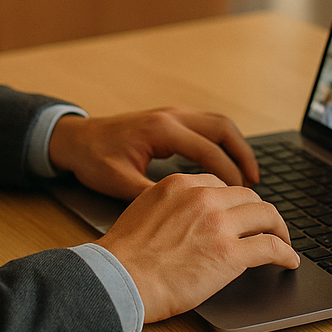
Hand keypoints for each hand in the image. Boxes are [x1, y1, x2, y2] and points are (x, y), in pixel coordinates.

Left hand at [48, 107, 259, 200]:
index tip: (243, 197)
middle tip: (256, 183)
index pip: (208, 149)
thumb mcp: (120, 183)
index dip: (229, 174)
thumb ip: (153, 195)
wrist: (75, 138)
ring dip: (236, 147)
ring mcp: (172, 115)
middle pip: (222, 128)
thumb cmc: (94, 159)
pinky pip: (206, 127)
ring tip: (248, 177)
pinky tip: (225, 167)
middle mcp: (172, 116)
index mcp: (162, 130)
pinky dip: (222, 144)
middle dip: (243, 154)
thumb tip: (185, 216)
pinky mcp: (170, 120)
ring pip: (218, 124)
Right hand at [97, 172, 299, 322]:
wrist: (120, 277)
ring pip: (266, 215)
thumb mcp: (144, 209)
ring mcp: (219, 224)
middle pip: (248, 196)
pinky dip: (285, 253)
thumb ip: (170, 206)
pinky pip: (270, 247)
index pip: (220, 185)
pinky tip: (289, 261)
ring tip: (283, 241)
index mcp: (180, 184)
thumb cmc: (125, 254)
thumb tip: (184, 218)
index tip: (238, 214)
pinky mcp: (230, 254)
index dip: (234, 201)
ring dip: (279, 229)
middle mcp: (203, 197)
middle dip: (259, 211)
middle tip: (265, 226)